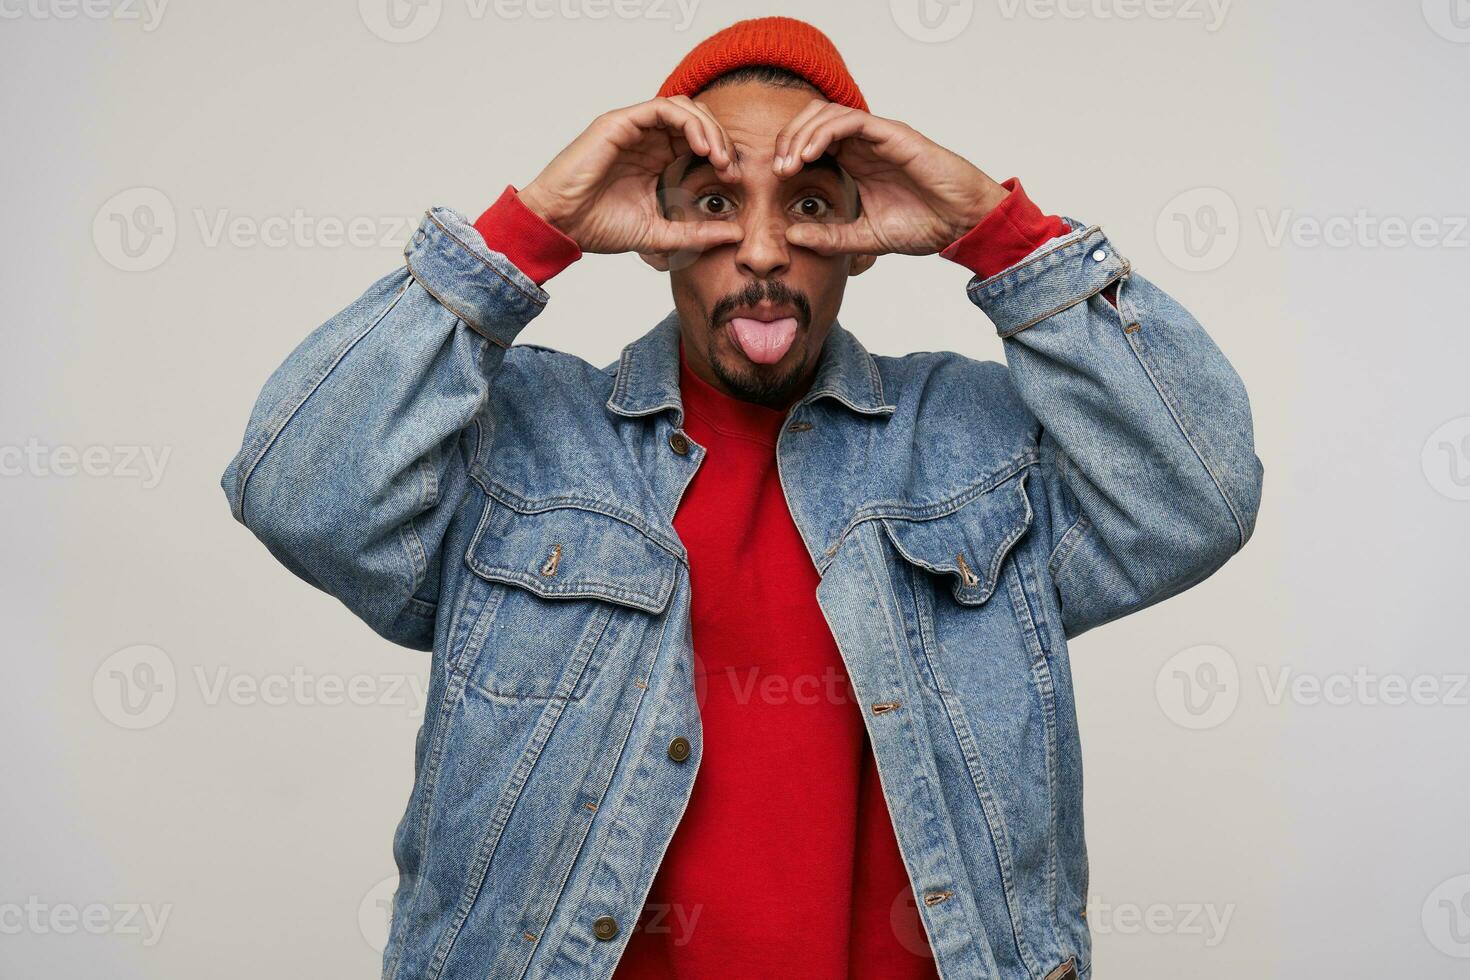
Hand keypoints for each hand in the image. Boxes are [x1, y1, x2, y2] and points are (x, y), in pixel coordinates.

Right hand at [517, 97, 745, 255]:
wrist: (561, 225)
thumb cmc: (598, 226)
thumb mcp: (661, 234)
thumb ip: (697, 233)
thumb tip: (736, 235)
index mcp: (657, 160)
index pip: (700, 142)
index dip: (723, 154)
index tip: (734, 180)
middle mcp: (647, 140)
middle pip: (698, 120)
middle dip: (722, 140)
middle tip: (731, 169)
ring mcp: (634, 128)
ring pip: (685, 108)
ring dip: (709, 129)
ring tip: (719, 157)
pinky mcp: (620, 123)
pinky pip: (663, 108)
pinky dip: (688, 122)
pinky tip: (701, 147)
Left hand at [770, 101, 1010, 255]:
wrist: (963, 223)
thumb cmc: (925, 225)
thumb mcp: (865, 238)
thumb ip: (830, 238)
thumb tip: (791, 236)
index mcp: (855, 161)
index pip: (810, 141)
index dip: (787, 153)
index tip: (775, 181)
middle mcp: (864, 143)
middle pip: (812, 120)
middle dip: (787, 140)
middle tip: (776, 171)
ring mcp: (878, 136)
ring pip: (826, 114)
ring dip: (800, 135)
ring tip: (789, 164)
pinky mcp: (892, 134)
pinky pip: (850, 121)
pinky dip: (823, 132)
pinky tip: (809, 155)